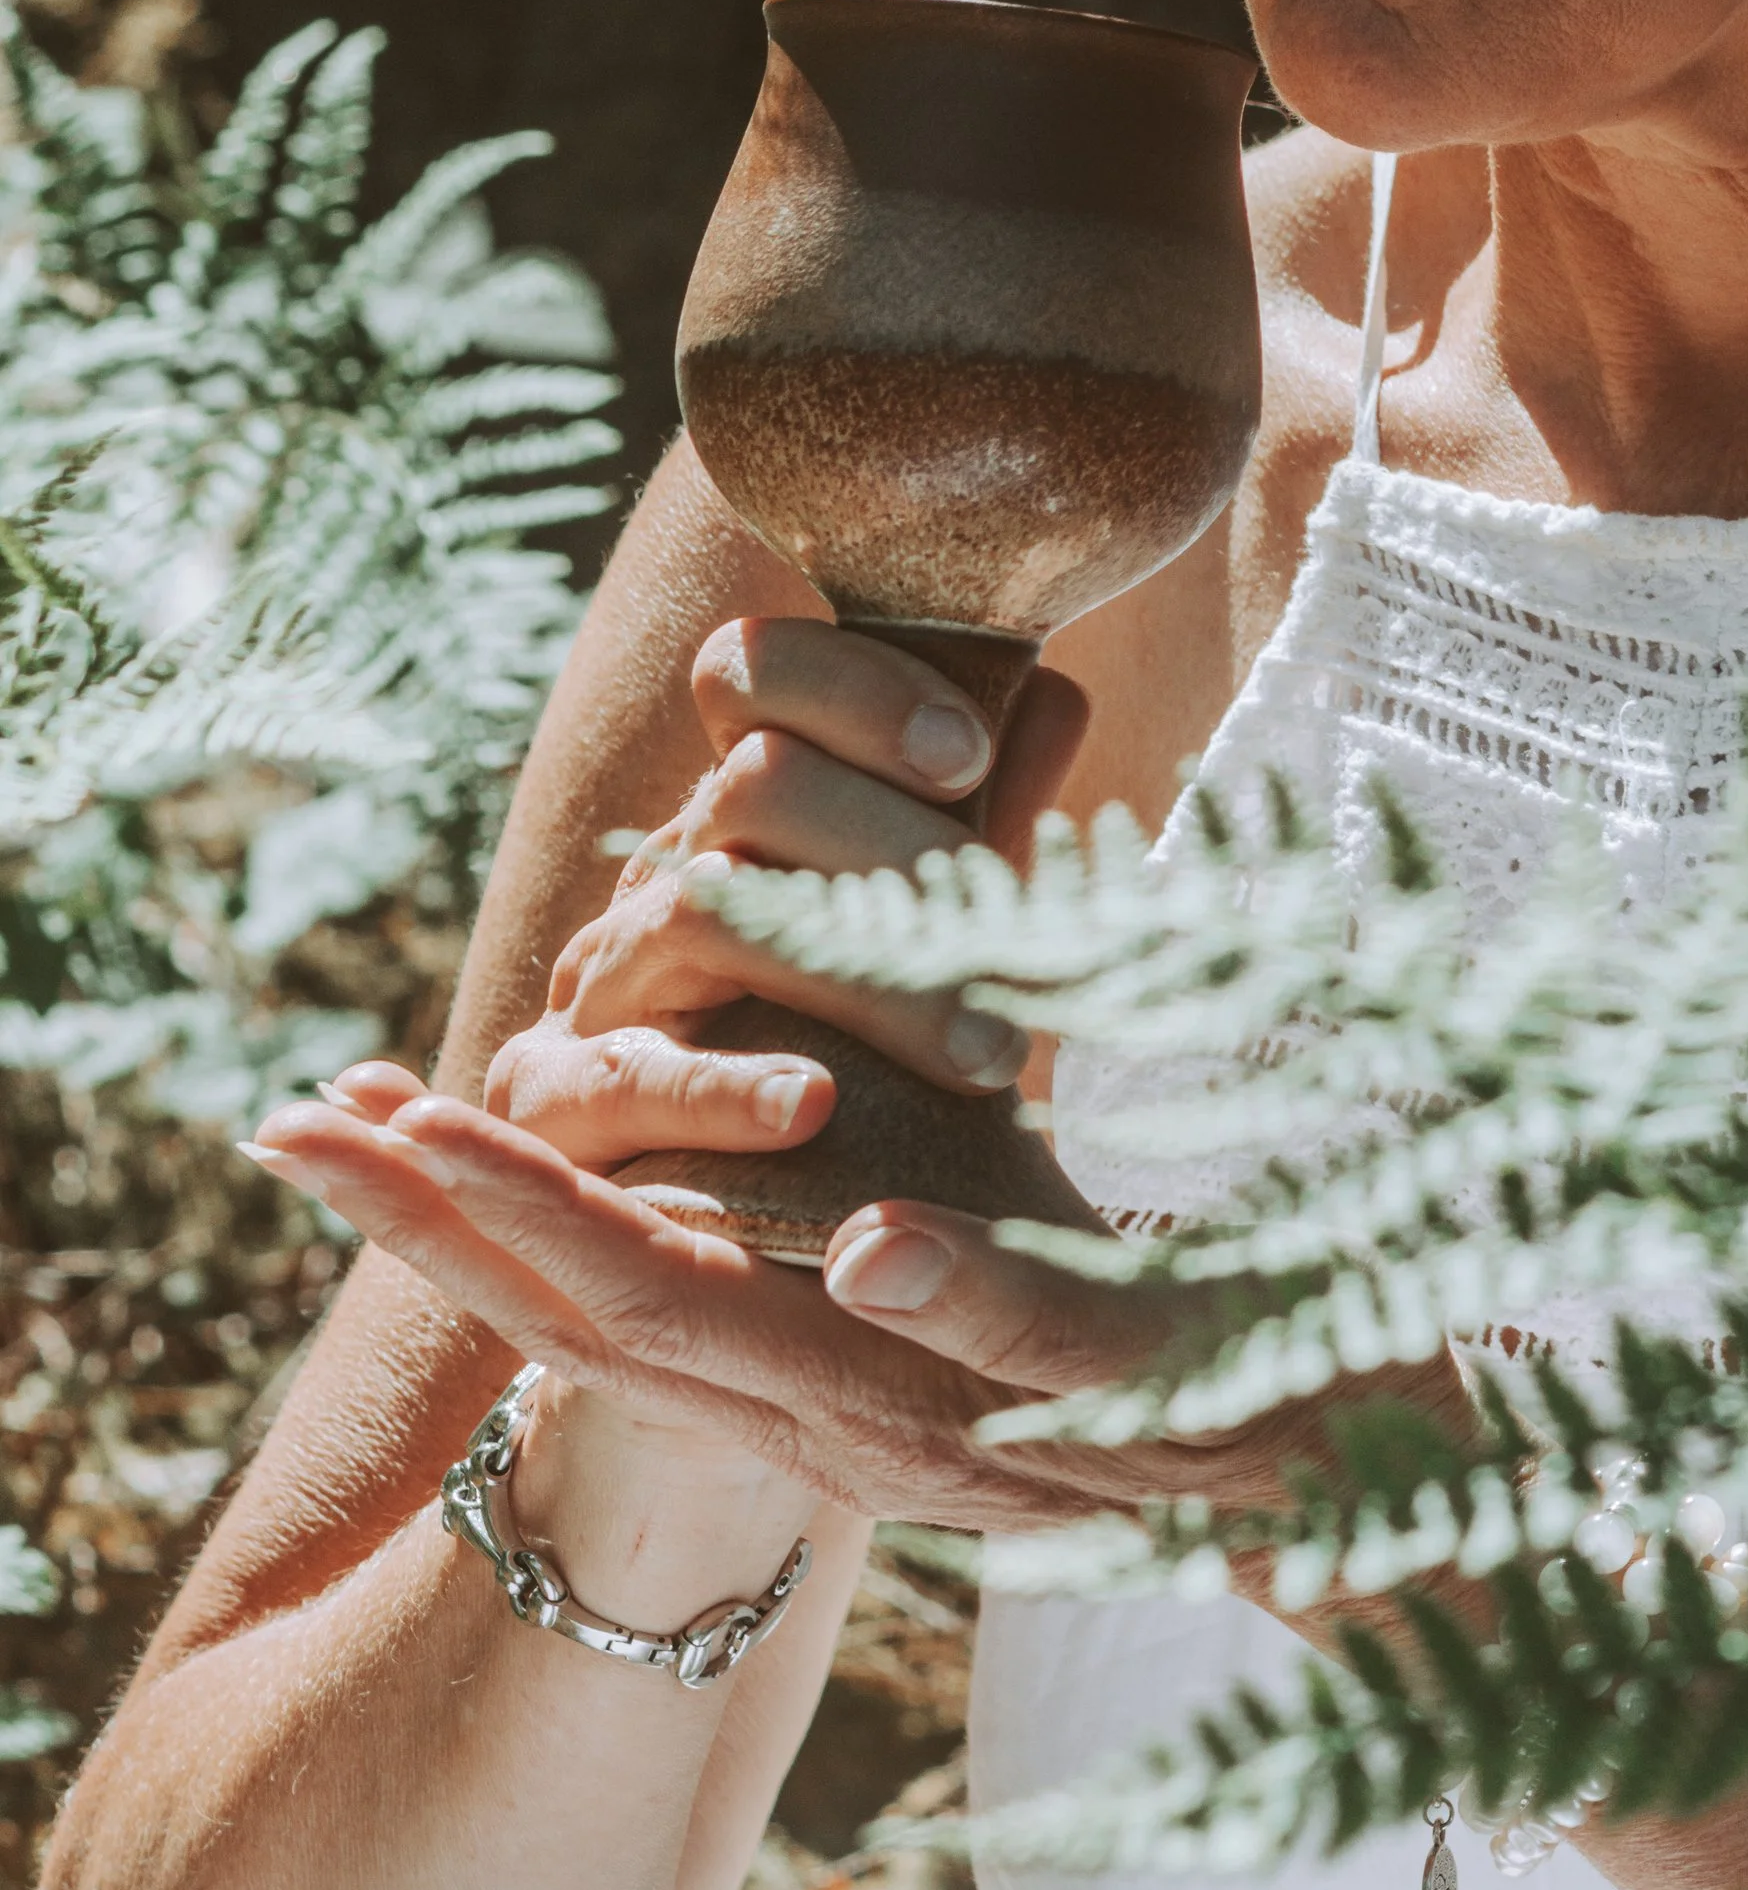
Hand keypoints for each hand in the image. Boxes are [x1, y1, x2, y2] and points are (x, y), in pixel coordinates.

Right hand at [240, 1073, 1331, 1531]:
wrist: (1349, 1456)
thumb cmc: (1133, 1322)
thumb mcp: (958, 1199)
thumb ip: (840, 1124)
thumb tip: (733, 967)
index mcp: (808, 1358)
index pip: (595, 1281)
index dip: (452, 1210)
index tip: (328, 1110)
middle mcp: (857, 1413)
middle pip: (617, 1318)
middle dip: (449, 1221)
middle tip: (307, 1126)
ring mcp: (982, 1415)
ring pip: (772, 1342)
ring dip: (611, 1245)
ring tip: (473, 1147)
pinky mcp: (1131, 1393)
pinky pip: (1026, 1345)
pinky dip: (939, 1294)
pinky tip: (863, 1235)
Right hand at [480, 614, 1092, 1174]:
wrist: (714, 1217)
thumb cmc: (846, 1052)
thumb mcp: (922, 932)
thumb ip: (977, 824)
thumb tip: (1054, 701)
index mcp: (738, 811)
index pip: (754, 672)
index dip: (856, 691)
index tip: (965, 755)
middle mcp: (658, 872)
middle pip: (752, 785)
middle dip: (894, 845)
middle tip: (1012, 924)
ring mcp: (597, 979)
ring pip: (706, 909)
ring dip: (857, 975)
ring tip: (982, 1051)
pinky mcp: (550, 1097)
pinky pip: (627, 1074)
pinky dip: (725, 1088)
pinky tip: (817, 1107)